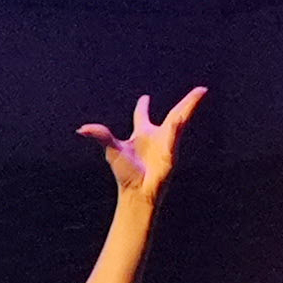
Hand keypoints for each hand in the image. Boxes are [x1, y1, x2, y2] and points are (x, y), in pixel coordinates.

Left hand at [80, 87, 207, 202]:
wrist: (136, 192)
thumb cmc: (126, 174)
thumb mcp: (111, 149)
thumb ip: (100, 135)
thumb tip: (81, 129)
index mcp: (142, 134)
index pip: (142, 116)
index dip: (143, 106)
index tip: (145, 97)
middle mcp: (157, 136)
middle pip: (174, 113)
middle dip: (187, 101)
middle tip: (200, 89)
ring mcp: (167, 143)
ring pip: (180, 119)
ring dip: (190, 105)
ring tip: (201, 91)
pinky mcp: (172, 152)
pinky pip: (174, 135)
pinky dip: (177, 126)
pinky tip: (181, 117)